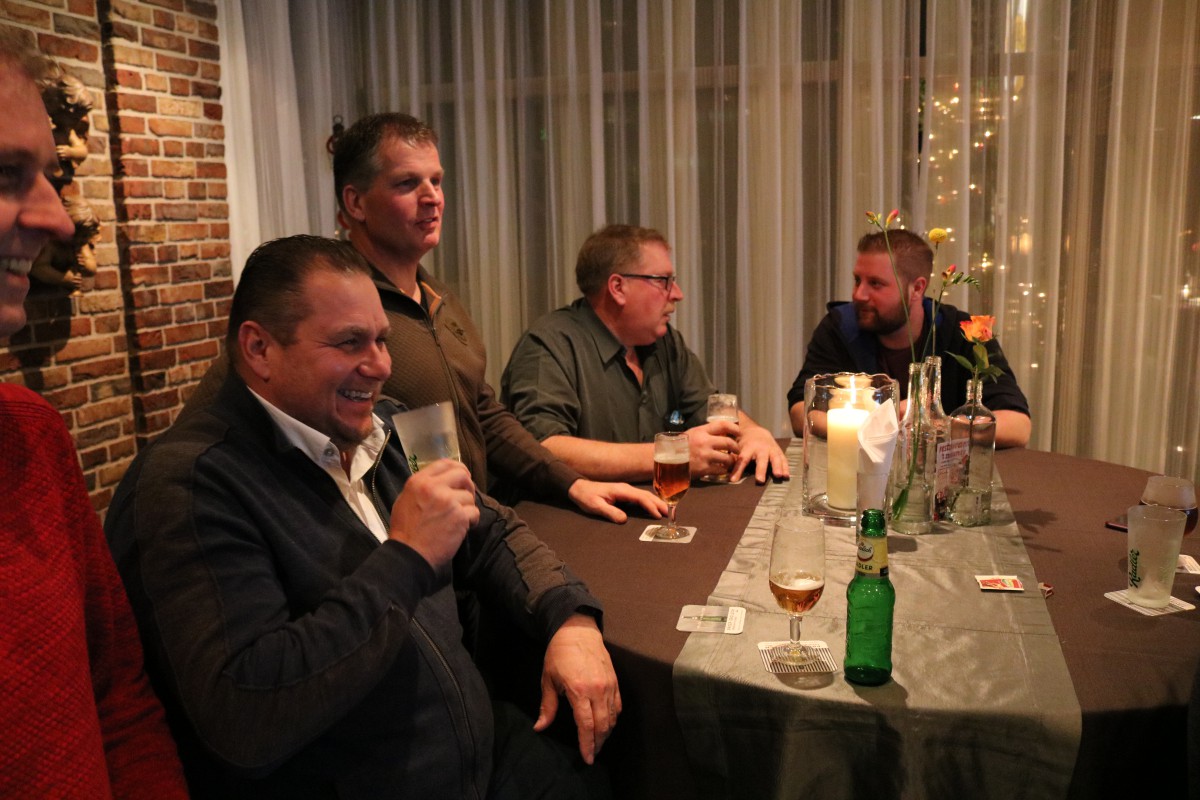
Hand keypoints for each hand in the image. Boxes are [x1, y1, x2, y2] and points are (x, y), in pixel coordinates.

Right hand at [387, 459, 478, 568]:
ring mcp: (448, 501)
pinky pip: (474, 512)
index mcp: (418, 481)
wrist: (409, 554)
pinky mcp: (459, 516)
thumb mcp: (405, 500)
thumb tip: (440, 482)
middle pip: (462, 474)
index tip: (462, 477)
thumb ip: (422, 488)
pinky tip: (463, 528)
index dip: (457, 468)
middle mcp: (433, 487)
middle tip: (465, 497)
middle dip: (467, 485)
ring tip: (458, 519)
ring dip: (467, 508)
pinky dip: (472, 521)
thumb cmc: (405, 531)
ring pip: (470, 496)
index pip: (444, 463)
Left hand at [535, 615, 620, 763]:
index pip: (586, 725)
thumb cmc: (559, 654)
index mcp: (579, 690)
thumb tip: (539, 727)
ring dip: (606, 732)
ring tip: (598, 741)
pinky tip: (607, 724)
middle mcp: (597, 690)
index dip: (587, 744)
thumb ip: (547, 706)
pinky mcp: (615, 680)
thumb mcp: (548, 679)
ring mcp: (609, 685)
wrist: (577, 630)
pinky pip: (618, 705)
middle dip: (597, 743)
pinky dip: (614, 718)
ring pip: (612, 717)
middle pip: (602, 725)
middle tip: (592, 754)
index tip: (587, 758)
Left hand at [568, 479, 665, 522]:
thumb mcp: (596, 506)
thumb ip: (610, 512)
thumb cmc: (586, 497)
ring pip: (644, 495)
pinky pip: (640, 497)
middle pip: (646, 495)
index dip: (651, 506)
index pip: (640, 498)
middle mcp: (626, 488)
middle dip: (659, 503)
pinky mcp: (624, 493)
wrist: (579, 488)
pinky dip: (649, 502)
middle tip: (669, 513)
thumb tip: (624, 520)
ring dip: (656, 502)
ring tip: (666, 511)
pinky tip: (654, 507)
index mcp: (621, 490)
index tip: (658, 515)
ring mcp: (626, 490)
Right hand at [686, 419, 739, 478]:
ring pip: (727, 458)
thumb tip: (723, 431)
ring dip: (731, 461)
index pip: (722, 424)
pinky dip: (723, 470)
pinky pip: (720, 470)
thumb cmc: (681, 446)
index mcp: (701, 431)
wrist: (668, 460)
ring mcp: (705, 456)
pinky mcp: (704, 469)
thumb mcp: (693, 434)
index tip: (738, 432)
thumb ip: (707, 432)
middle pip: (728, 442)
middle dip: (736, 448)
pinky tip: (722, 469)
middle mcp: (704, 442)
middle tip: (736, 450)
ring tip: (731, 461)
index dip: (734, 428)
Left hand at [729, 424, 789, 483]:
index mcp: (748, 448)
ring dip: (777, 467)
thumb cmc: (744, 444)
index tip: (733, 480)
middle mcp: (761, 448)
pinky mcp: (778, 451)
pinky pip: (783, 459)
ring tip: (779, 476)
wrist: (755, 431)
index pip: (742, 459)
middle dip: (761, 470)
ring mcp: (771, 449)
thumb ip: (732, 460)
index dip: (738, 470)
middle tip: (760, 481)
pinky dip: (785, 467)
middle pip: (761, 459)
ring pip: (774, 458)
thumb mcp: (736, 449)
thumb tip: (726, 475)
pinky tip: (787, 476)